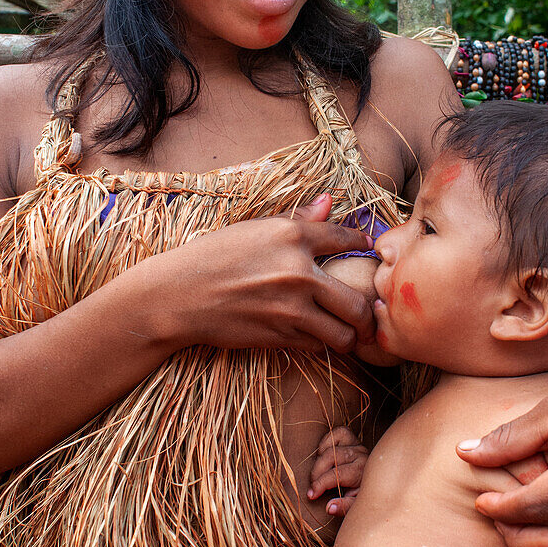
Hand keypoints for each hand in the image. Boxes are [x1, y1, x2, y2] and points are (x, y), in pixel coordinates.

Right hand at [164, 195, 375, 354]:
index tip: (368, 249)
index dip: (361, 244)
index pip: (345, 239)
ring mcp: (291, 309)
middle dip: (368, 312)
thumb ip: (298, 220)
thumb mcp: (253, 229)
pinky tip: (317, 336)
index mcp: (292, 236)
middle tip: (368, 312)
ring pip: (343, 333)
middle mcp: (299, 272)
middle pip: (357, 302)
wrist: (179, 296)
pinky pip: (317, 345)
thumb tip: (329, 201)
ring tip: (348, 332)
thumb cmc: (212, 257)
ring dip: (349, 335)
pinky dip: (321, 343)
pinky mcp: (280, 337)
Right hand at [307, 426, 368, 516]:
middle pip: (331, 457)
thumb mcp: (357, 505)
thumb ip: (344, 507)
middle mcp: (360, 455)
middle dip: (317, 472)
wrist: (380, 480)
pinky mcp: (352, 437)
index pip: (337, 474)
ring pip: (332, 446)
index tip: (311, 494)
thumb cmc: (364, 494)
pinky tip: (323, 456)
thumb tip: (329, 508)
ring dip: (319, 460)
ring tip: (317, 474)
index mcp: (361, 471)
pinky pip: (336, 434)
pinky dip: (326, 443)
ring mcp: (356, 444)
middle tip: (312, 486)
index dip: (320, 484)